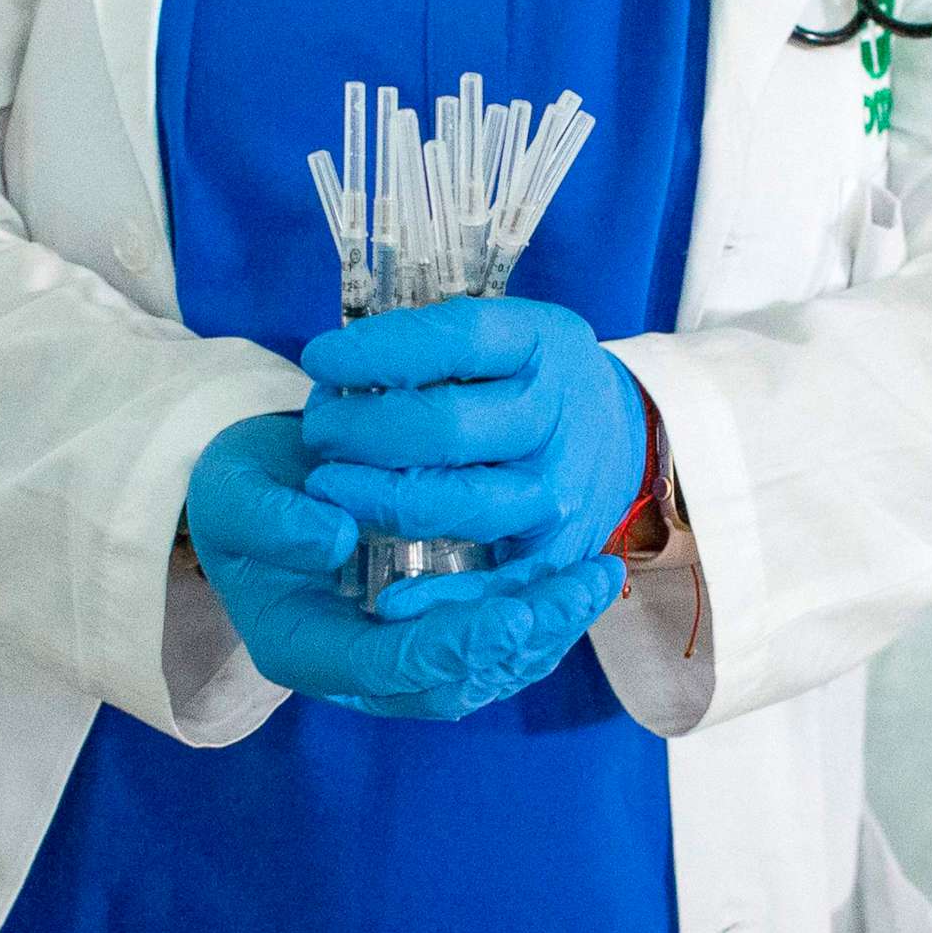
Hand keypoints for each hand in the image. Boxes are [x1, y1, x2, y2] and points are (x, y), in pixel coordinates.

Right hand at [185, 412, 622, 718]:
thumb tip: (335, 540)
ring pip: (485, 673)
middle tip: (586, 583)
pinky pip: (494, 647)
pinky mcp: (429, 632)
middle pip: (451, 684)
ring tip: (599, 578)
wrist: (259, 488)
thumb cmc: (242, 489)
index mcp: (303, 647)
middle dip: (525, 640)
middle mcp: (355, 668)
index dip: (451, 645)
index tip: (512, 614)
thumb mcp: (235, 491)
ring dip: (548, 633)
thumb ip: (272, 519)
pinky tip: (580, 577)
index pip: (386, 667)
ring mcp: (396, 656)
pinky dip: (542, 620)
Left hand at [299, 297, 646, 619]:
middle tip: (319, 430)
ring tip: (328, 487)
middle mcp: (557, 415)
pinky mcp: (558, 552)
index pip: (453, 340)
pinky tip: (388, 598)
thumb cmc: (523, 379)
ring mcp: (559, 488)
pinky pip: (497, 585)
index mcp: (541, 342)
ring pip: (457, 502)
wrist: (612, 433)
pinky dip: (440, 597)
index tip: (319, 359)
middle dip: (360, 431)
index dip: (373, 352)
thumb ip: (430, 344)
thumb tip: (336, 366)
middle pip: (444, 427)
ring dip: (377, 498)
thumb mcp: (497, 333)